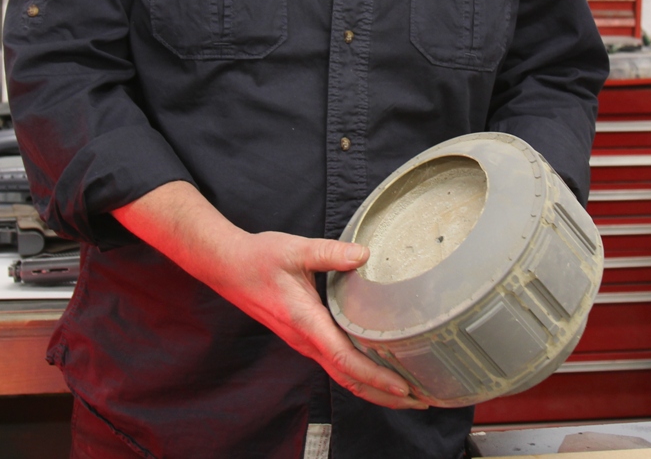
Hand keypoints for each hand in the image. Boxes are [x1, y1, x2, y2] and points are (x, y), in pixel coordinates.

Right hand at [113, 181, 427, 410]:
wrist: (228, 266)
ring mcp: (304, 342)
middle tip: (422, 401)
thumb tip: (365, 254)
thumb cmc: (258, 258)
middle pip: (349, 379)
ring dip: (374, 389)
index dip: (376, 377)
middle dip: (385, 396)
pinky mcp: (304, 336)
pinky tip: (377, 371)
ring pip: (343, 376)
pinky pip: (335, 363)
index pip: (345, 359)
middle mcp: (306, 340)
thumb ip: (331, 253)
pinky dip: (359, 375)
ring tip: (408, 395)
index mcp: (305, 322)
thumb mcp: (296, 250)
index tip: (404, 389)